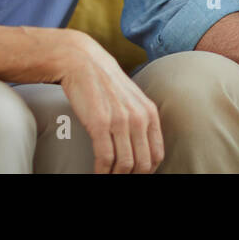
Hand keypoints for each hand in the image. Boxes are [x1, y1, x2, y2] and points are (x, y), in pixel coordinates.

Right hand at [53, 31, 163, 173]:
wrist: (82, 61)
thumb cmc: (104, 81)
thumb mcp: (131, 97)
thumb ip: (139, 118)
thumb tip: (139, 145)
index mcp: (149, 112)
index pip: (157, 154)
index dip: (147, 171)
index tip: (135, 175)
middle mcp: (139, 117)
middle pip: (142, 164)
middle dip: (131, 177)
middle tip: (120, 178)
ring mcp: (120, 121)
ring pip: (125, 165)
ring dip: (116, 177)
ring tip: (107, 177)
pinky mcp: (100, 124)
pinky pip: (105, 158)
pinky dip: (102, 172)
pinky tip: (97, 174)